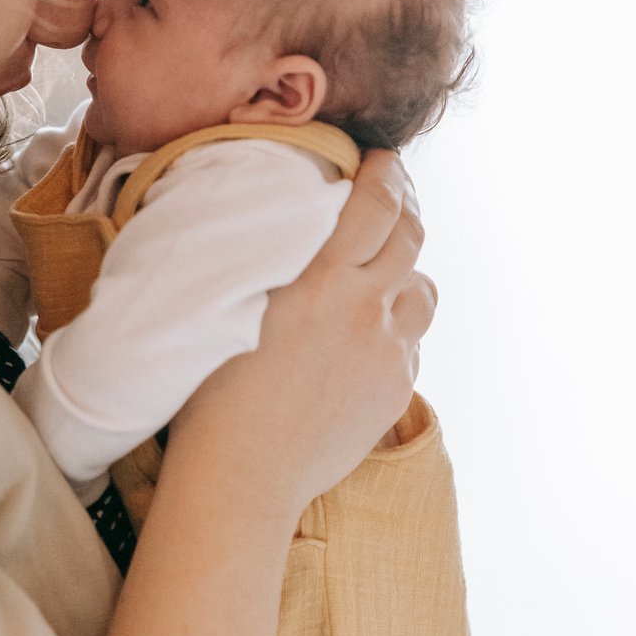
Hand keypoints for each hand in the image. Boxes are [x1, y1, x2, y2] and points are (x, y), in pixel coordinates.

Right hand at [169, 150, 433, 520]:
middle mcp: (364, 308)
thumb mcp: (234, 300)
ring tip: (384, 270)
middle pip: (411, 236)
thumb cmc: (213, 387)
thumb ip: (272, 258)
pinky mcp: (394, 390)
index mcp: (321, 277)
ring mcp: (387, 352)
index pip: (377, 203)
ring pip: (422, 290)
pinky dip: (394, 327)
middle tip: (394, 192)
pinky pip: (410, 343)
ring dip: (407, 271)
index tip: (383, 160)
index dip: (388, 173)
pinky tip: (364, 334)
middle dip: (407, 205)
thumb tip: (287, 221)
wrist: (242, 474)